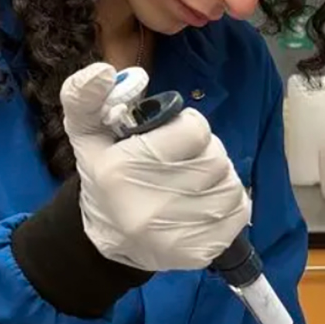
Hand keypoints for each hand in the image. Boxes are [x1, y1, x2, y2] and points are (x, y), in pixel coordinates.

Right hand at [60, 62, 250, 271]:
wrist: (108, 242)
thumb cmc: (105, 178)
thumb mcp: (86, 134)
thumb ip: (85, 96)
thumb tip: (103, 70)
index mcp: (123, 170)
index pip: (195, 131)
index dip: (189, 128)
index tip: (174, 137)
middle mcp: (151, 206)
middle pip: (216, 159)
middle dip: (206, 153)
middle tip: (186, 160)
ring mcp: (177, 234)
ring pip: (231, 185)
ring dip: (219, 178)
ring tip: (195, 182)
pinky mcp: (199, 253)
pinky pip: (240, 213)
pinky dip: (230, 204)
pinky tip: (205, 205)